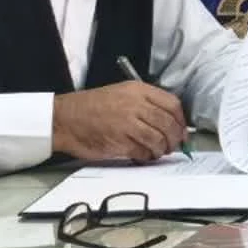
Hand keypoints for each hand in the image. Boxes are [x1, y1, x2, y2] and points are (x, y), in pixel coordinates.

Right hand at [52, 81, 187, 162]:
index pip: (172, 104)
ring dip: (162, 149)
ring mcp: (128, 124)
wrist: (66, 118)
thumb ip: (145, 103)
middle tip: (175, 145)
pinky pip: (143, 152)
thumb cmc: (92, 107)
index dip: (181, 120)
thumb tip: (169, 121)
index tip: (182, 130)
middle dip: (176, 138)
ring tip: (158, 152)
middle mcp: (136, 105)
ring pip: (158, 139)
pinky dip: (147, 156)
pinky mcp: (120, 142)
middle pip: (168, 124)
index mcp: (138, 90)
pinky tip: (143, 156)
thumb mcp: (121, 93)